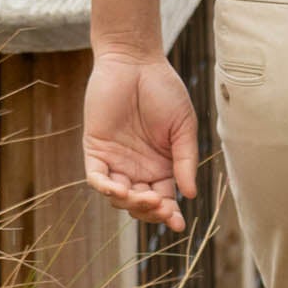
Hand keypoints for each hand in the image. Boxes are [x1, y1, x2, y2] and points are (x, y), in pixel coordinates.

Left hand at [84, 51, 197, 231]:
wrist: (136, 62)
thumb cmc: (164, 91)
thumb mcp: (183, 128)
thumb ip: (185, 160)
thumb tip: (191, 194)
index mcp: (162, 166)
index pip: (164, 199)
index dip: (170, 214)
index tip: (180, 225)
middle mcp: (138, 168)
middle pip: (141, 204)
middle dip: (151, 212)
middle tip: (162, 206)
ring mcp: (116, 161)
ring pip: (119, 197)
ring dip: (131, 203)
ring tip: (146, 197)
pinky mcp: (96, 150)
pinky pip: (97, 178)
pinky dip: (106, 189)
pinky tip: (119, 190)